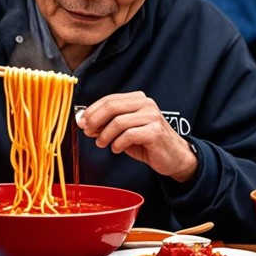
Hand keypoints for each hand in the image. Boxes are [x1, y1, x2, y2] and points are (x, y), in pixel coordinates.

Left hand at [76, 91, 196, 181]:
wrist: (173, 156)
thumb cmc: (147, 142)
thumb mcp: (125, 130)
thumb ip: (109, 124)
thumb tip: (85, 122)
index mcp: (138, 99)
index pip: (109, 99)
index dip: (92, 110)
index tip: (82, 122)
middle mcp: (146, 104)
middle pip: (112, 106)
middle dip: (95, 120)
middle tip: (88, 132)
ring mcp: (152, 117)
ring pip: (118, 122)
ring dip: (105, 135)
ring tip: (102, 143)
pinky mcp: (155, 132)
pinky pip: (129, 135)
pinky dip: (118, 144)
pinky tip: (116, 149)